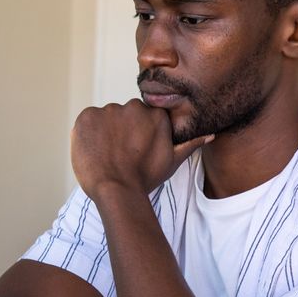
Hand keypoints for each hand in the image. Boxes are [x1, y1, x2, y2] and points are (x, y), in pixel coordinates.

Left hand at [70, 99, 210, 200]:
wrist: (117, 189)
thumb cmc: (145, 178)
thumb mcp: (172, 161)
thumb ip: (189, 144)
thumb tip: (210, 134)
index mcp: (155, 114)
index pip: (141, 117)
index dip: (135, 135)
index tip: (133, 150)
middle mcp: (133, 106)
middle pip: (123, 116)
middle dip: (119, 132)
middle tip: (118, 154)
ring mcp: (109, 110)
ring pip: (104, 119)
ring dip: (103, 133)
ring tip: (105, 155)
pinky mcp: (87, 116)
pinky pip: (86, 121)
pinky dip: (86, 134)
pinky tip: (93, 151)